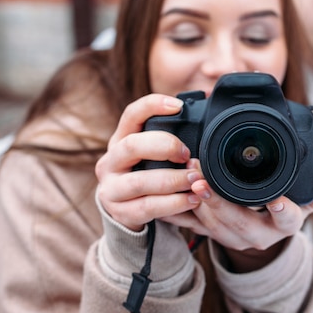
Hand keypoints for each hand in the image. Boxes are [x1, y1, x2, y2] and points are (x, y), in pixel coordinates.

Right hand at [95, 94, 201, 230]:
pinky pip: (147, 207)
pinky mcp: (120, 212)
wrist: (127, 210)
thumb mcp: (151, 152)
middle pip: (132, 146)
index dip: (153, 105)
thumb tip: (202, 100)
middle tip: (188, 154)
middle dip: (165, 147)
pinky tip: (192, 199)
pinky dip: (173, 204)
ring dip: (173, 180)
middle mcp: (110, 162)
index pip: (131, 114)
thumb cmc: (146, 173)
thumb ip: (170, 134)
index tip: (179, 106)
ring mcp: (111, 188)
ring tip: (196, 180)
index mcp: (120, 140)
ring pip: (139, 182)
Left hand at [163, 169, 312, 270]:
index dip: (283, 210)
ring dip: (200, 203)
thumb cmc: (285, 208)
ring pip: (214, 226)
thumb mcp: (308, 201)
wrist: (264, 231)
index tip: (276, 200)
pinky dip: (181, 213)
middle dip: (222, 202)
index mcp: (285, 225)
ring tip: (190, 179)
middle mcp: (260, 235)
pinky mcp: (213, 235)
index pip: (288, 219)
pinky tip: (172, 197)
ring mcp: (235, 237)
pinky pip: (194, 227)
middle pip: (241, 222)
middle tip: (206, 180)